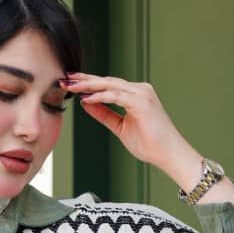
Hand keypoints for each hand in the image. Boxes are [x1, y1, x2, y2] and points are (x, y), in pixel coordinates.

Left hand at [60, 73, 193, 171]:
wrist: (168, 154)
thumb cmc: (149, 143)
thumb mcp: (120, 127)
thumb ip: (104, 114)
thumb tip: (86, 103)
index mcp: (134, 94)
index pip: (107, 85)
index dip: (87, 83)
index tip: (70, 83)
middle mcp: (139, 90)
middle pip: (106, 81)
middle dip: (84, 80)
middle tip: (65, 78)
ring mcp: (141, 94)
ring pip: (110, 85)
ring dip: (88, 85)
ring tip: (71, 86)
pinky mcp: (142, 102)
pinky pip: (116, 96)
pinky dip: (100, 96)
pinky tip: (86, 98)